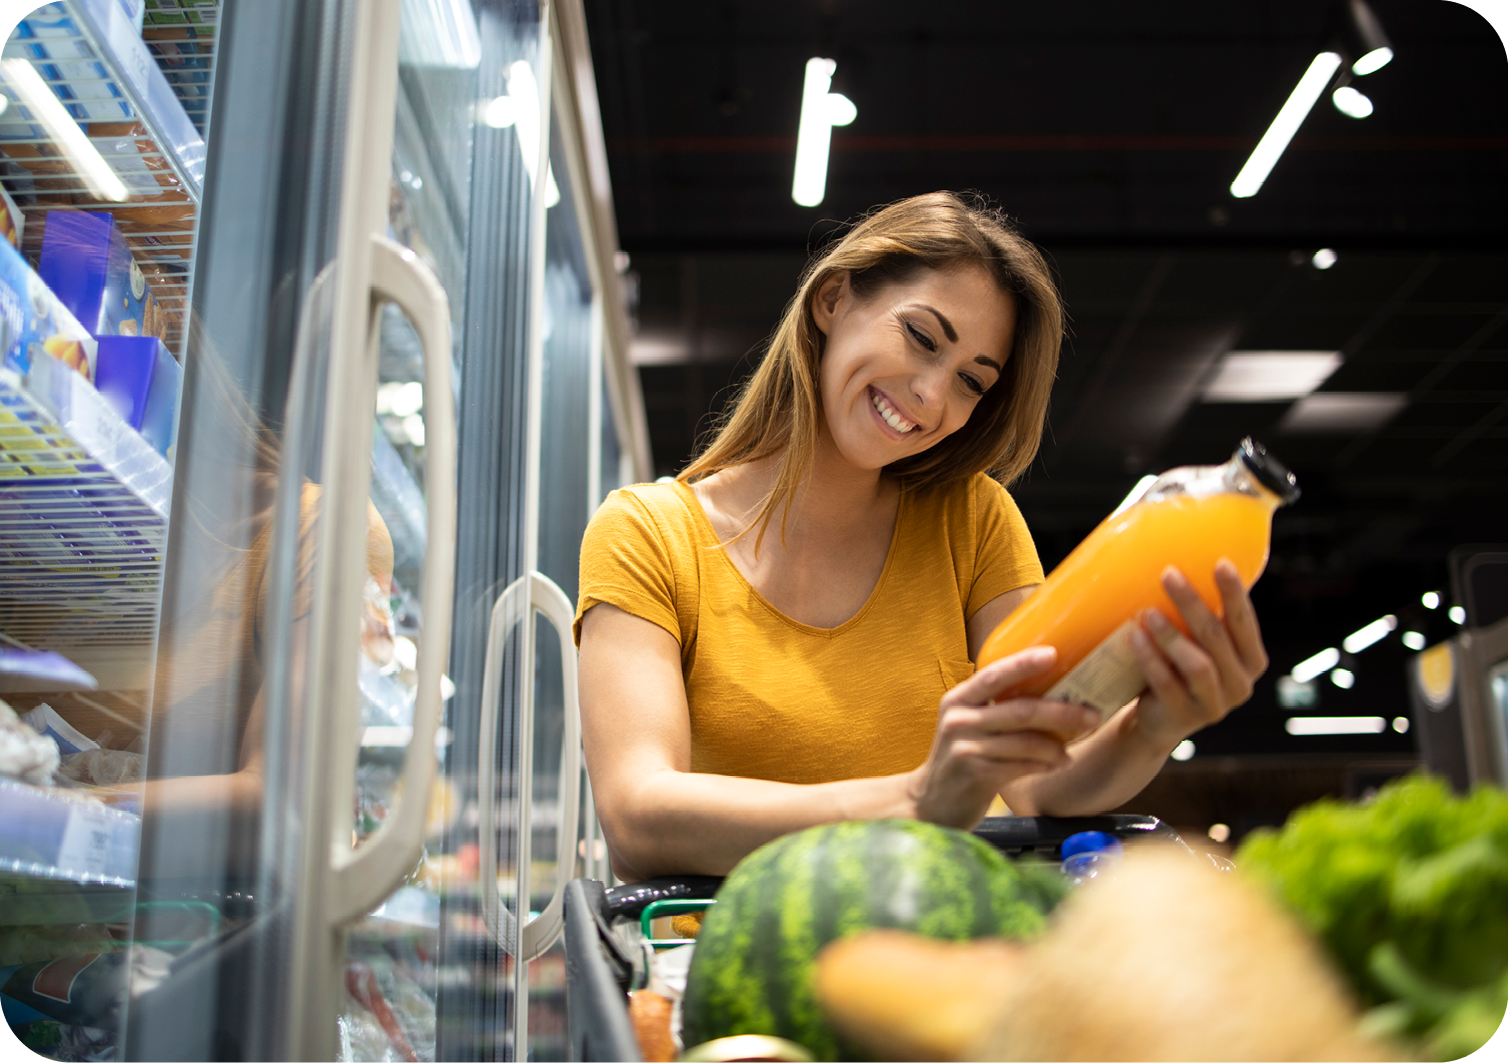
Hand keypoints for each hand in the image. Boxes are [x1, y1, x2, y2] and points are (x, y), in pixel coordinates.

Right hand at [908, 647, 1101, 829]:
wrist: (930, 802)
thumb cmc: (960, 759)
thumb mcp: (968, 725)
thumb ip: (995, 709)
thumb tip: (1052, 692)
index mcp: (958, 700)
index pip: (994, 674)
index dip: (1024, 663)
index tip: (1053, 653)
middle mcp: (959, 720)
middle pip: (1021, 710)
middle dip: (1062, 711)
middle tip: (1093, 714)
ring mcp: (966, 749)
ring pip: (1027, 742)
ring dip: (1058, 745)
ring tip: (1073, 748)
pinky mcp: (977, 776)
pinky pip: (1023, 766)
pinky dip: (1046, 764)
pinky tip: (1058, 764)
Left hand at [1128, 559, 1269, 752]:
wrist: (1158, 719)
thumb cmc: (1179, 668)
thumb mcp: (1198, 643)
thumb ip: (1202, 616)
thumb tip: (1185, 557)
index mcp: (1251, 659)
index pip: (1245, 622)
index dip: (1234, 593)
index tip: (1221, 563)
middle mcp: (1240, 684)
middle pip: (1218, 637)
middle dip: (1193, 604)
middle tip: (1169, 574)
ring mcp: (1215, 705)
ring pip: (1198, 664)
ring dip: (1172, 635)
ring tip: (1148, 611)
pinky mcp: (1186, 718)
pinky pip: (1168, 685)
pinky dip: (1151, 660)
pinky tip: (1134, 638)